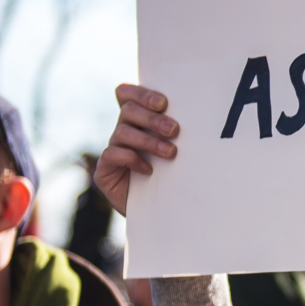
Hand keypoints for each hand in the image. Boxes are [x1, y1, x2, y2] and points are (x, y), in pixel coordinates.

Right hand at [96, 84, 178, 215]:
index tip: (164, 103)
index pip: (127, 94)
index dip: (141, 94)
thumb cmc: (174, 176)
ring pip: (122, 132)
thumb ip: (177, 131)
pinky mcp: (104, 171)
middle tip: (175, 130)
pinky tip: (149, 170)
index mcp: (137, 120)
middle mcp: (123, 131)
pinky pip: (112, 155)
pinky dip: (132, 159)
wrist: (161, 212)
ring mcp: (112, 150)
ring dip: (148, 141)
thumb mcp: (178, 151)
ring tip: (171, 153)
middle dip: (152, 118)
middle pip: (128, 110)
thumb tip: (200, 113)